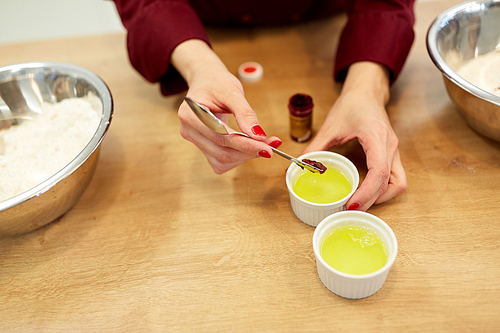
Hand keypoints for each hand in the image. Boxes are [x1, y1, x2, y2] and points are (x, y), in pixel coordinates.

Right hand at [172, 40, 281, 173]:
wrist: (206, 81)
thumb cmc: (217, 83)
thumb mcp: (233, 92)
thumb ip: (245, 114)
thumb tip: (258, 135)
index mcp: (191, 114)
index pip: (221, 136)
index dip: (246, 144)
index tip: (268, 147)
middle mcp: (189, 130)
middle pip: (221, 151)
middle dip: (248, 151)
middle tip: (271, 145)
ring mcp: (194, 140)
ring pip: (221, 161)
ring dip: (243, 156)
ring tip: (260, 145)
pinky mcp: (201, 146)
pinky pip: (219, 162)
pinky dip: (236, 158)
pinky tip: (246, 147)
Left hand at [303, 62, 406, 210]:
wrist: (366, 92)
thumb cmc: (352, 104)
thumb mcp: (330, 126)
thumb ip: (314, 148)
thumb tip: (296, 166)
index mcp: (376, 137)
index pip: (378, 171)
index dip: (367, 192)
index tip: (351, 204)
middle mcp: (389, 146)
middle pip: (390, 182)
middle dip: (372, 200)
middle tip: (350, 209)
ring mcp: (394, 150)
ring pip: (398, 183)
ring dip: (382, 197)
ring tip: (360, 203)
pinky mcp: (392, 154)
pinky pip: (396, 178)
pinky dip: (384, 190)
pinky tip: (368, 193)